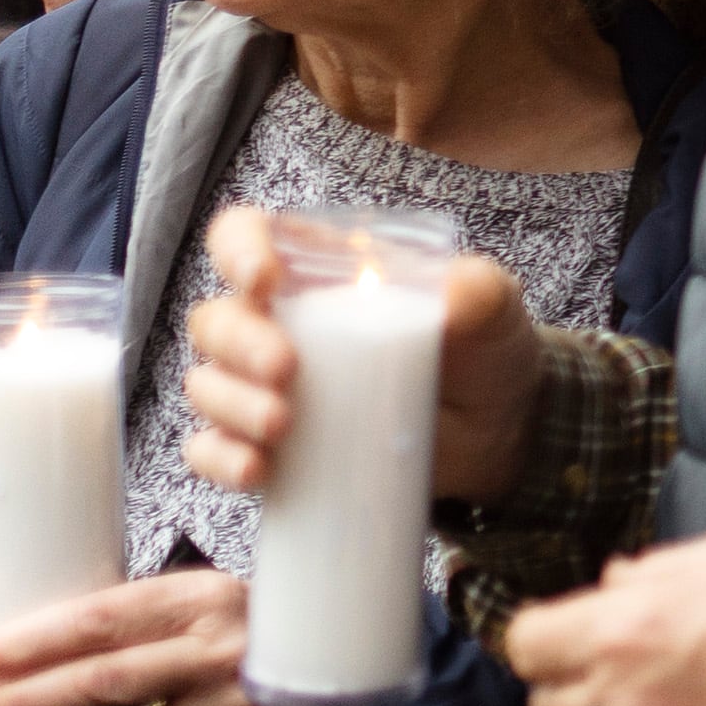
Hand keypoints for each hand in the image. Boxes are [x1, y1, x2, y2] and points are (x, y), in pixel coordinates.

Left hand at [0, 567, 311, 705]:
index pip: (99, 619)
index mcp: (202, 598)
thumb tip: (23, 648)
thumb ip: (129, 620)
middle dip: (23, 703)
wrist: (335, 672)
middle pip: (99, 682)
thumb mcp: (196, 602)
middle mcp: (221, 649)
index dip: (32, 641)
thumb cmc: (241, 632)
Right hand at [178, 207, 545, 504]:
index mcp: (311, 268)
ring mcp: (264, 386)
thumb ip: (477, 289)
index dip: (236, 249)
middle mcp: (274, 322)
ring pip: (207, 384)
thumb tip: (453, 294)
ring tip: (282, 424)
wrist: (498, 428)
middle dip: (239, 342)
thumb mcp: (491, 307)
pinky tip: (255, 469)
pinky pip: (212, 451)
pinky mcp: (270, 445)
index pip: (243, 236)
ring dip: (231, 404)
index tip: (263, 279)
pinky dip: (219, 459)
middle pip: (216, 319)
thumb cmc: (481, 346)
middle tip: (287, 369)